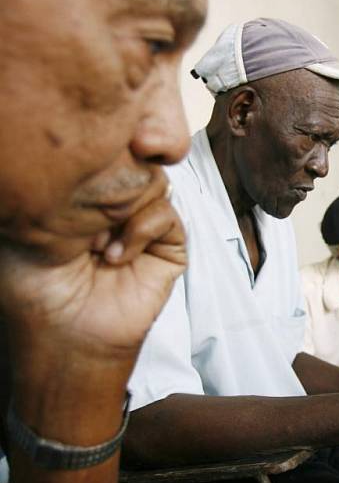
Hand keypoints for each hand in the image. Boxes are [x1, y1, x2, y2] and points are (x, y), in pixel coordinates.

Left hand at [0, 170, 184, 373]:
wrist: (62, 332)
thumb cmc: (33, 285)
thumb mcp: (24, 221)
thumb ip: (47, 183)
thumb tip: (74, 150)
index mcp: (84, 197)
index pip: (104, 154)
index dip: (96, 154)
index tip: (74, 169)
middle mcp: (116, 208)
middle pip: (132, 163)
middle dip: (106, 185)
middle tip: (80, 216)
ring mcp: (144, 227)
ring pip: (154, 183)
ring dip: (121, 211)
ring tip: (95, 244)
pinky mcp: (169, 248)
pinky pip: (169, 216)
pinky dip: (143, 229)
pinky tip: (116, 256)